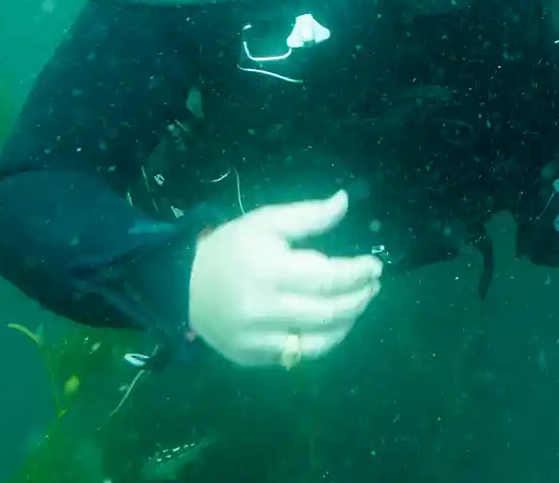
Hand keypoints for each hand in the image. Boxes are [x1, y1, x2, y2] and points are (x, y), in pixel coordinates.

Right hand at [187, 190, 382, 367]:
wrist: (183, 286)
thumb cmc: (230, 248)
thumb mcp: (266, 221)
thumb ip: (308, 215)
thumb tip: (344, 200)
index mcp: (269, 272)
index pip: (327, 279)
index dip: (358, 274)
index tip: (375, 265)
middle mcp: (264, 311)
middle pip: (328, 312)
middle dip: (359, 298)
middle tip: (373, 284)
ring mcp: (257, 340)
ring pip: (318, 342)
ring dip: (348, 323)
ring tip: (360, 302)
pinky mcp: (252, 357)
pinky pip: (298, 356)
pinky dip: (324, 342)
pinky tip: (335, 324)